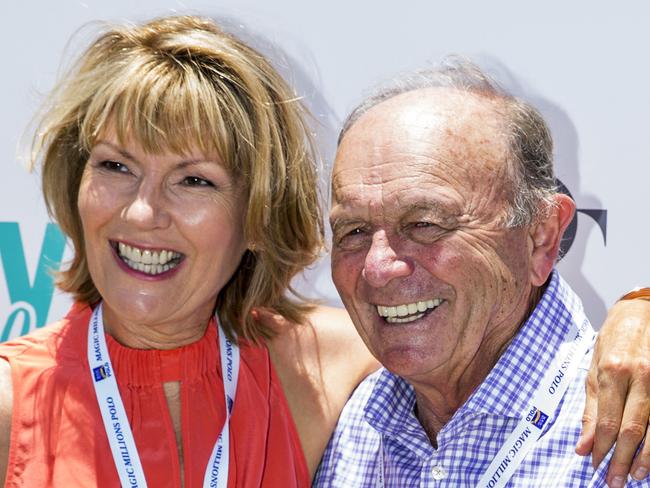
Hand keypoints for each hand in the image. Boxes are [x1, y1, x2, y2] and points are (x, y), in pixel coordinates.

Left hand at [576, 298, 649, 485]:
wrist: (642, 314)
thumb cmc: (613, 340)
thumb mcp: (593, 368)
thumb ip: (590, 407)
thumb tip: (581, 444)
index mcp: (613, 371)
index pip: (606, 420)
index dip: (599, 446)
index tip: (593, 464)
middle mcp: (640, 376)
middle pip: (632, 428)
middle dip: (621, 459)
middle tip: (613, 481)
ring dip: (646, 458)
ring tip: (635, 476)